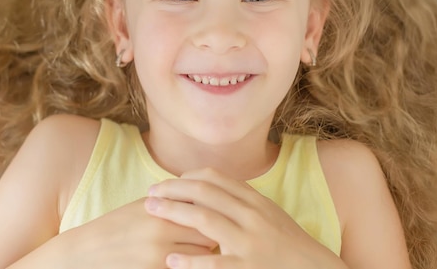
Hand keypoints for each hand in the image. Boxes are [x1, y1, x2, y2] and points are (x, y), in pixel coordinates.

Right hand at [52, 198, 217, 268]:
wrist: (87, 252)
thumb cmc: (118, 225)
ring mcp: (159, 258)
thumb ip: (172, 202)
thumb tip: (203, 197)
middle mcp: (162, 234)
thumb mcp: (144, 207)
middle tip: (212, 234)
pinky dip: (188, 265)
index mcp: (161, 211)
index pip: (204, 211)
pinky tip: (183, 260)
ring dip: (202, 253)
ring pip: (200, 256)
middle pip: (207, 236)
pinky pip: (183, 268)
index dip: (211, 213)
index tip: (213, 215)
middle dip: (212, 235)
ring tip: (198, 248)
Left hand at [144, 168, 347, 268]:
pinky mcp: (248, 268)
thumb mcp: (267, 213)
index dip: (186, 177)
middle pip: (204, 192)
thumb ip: (241, 198)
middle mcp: (252, 215)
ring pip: (204, 219)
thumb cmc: (286, 242)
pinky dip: (190, 260)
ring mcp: (250, 242)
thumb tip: (209, 185)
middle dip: (172, 190)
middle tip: (150, 193)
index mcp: (255, 200)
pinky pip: (214, 263)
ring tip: (151, 212)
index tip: (168, 183)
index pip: (214, 177)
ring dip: (173, 213)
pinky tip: (171, 259)